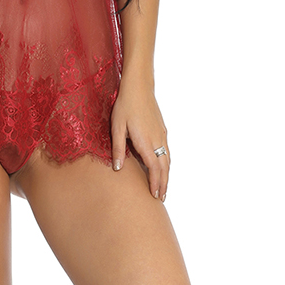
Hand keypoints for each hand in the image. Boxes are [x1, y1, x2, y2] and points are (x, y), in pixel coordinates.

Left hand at [110, 75, 169, 201]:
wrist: (139, 87)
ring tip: (163, 186)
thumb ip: (118, 148)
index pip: (154, 168)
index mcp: (146, 142)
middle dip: (164, 183)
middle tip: (161, 198)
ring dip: (167, 174)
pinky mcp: (162, 129)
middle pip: (165, 167)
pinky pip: (167, 150)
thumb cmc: (125, 106)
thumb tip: (118, 168)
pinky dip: (167, 163)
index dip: (155, 183)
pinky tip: (163, 166)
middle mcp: (157, 140)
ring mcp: (161, 134)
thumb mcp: (117, 127)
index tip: (155, 196)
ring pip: (168, 159)